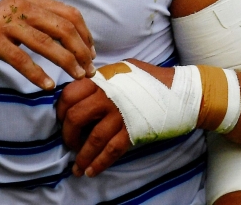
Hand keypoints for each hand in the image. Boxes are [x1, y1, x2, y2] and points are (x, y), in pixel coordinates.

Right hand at [0, 0, 95, 89]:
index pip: (69, 13)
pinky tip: (47, 85)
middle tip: (90, 70)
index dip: (85, 34)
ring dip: (66, 61)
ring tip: (77, 77)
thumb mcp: (17, 21)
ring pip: (45, 42)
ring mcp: (5, 22)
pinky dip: (37, 73)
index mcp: (30, 0)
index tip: (92, 54)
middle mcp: (20, 6)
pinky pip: (21, 58)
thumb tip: (74, 41)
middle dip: (81, 50)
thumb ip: (41, 24)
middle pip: (62, 27)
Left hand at [57, 59, 171, 177]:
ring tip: (78, 168)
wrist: (180, 92)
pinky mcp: (133, 131)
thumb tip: (82, 89)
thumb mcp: (122, 69)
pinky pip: (111, 151)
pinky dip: (99, 163)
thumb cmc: (150, 79)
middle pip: (75, 117)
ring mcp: (120, 114)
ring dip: (82, 156)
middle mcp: (108, 96)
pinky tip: (91, 171)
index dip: (60, 110)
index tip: (62, 120)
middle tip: (69, 143)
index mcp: (102, 79)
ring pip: (92, 139)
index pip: (69, 94)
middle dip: (67, 135)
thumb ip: (101, 78)